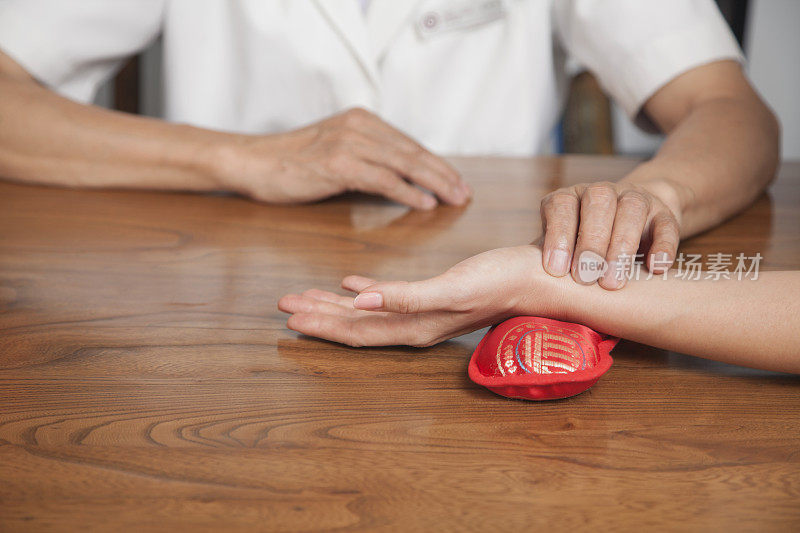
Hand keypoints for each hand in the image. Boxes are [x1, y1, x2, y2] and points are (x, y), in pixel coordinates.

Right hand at [216, 108, 470, 208]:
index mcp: (361, 120)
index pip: (409, 144)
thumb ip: (366, 157)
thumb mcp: (334, 150)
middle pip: (412, 152)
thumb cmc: (292, 162)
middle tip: (464, 193)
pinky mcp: (338, 163)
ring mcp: (349, 143)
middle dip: (443, 174)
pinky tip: (424, 203)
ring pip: (404, 164)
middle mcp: (359, 126)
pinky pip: (383, 179)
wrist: (253, 161)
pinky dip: (407, 192)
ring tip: (453, 199)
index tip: (455, 181)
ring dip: (434, 183)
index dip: (436, 164)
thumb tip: (399, 178)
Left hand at [278, 246, 552, 346]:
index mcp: (412, 326)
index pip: (355, 330)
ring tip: (305, 295)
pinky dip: (364, 289)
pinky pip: (388, 295)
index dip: (320, 324)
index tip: (288, 315)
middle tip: (283, 305)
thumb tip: (359, 299)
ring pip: (366, 311)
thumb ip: (404, 297)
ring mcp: (422, 313)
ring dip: (335, 304)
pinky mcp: (432, 295)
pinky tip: (351, 282)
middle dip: (317, 315)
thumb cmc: (500, 281)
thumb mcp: (451, 287)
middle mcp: (412, 325)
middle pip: (353, 324)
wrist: (539, 278)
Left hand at [539, 180, 681, 289]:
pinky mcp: (664, 213)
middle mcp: (600, 192)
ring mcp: (634, 198)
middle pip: (597, 203)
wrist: (634, 219)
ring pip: (631, 210)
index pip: (560, 205)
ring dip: (621, 247)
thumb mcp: (562, 245)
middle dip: (590, 242)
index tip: (557, 270)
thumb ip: (545, 257)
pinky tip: (656, 269)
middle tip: (585, 278)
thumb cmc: (583, 242)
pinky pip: (666, 224)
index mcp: (569, 198)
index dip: (558, 235)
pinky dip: (663, 246)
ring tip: (613, 283)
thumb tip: (522, 282)